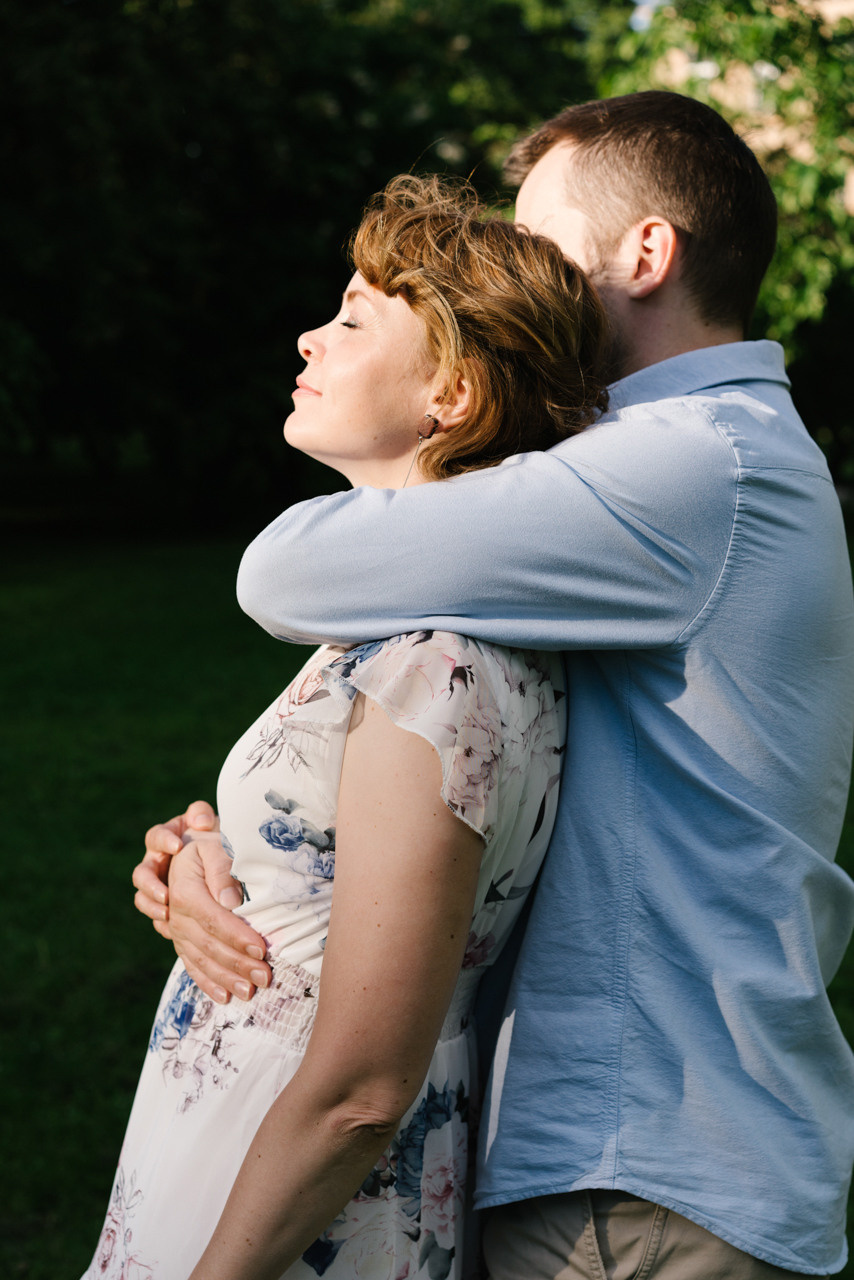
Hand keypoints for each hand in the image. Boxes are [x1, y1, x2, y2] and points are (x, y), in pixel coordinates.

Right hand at [133, 799, 222, 936]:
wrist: (230, 862)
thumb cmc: (219, 837)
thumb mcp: (212, 824)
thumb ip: (204, 816)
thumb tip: (201, 822)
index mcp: (166, 839)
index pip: (155, 836)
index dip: (163, 841)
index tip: (178, 846)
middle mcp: (157, 863)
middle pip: (142, 873)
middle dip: (150, 884)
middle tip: (166, 893)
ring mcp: (159, 887)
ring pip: (143, 897)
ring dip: (152, 906)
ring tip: (167, 913)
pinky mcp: (166, 907)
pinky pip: (156, 917)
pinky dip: (162, 924)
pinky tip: (173, 930)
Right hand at [168, 841, 271, 1004]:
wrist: (190, 848)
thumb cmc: (209, 844)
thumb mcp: (215, 845)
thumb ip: (222, 868)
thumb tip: (230, 901)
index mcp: (184, 888)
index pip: (212, 919)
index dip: (236, 936)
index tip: (262, 949)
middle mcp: (176, 913)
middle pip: (207, 944)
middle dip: (237, 963)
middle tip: (265, 977)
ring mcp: (176, 929)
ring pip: (199, 959)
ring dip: (225, 978)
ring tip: (249, 993)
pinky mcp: (180, 939)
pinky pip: (191, 964)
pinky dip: (207, 982)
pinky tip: (224, 996)